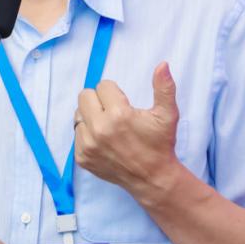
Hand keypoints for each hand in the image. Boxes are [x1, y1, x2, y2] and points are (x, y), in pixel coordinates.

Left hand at [75, 62, 184, 198]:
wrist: (152, 179)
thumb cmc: (160, 144)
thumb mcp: (167, 115)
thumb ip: (164, 87)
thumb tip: (162, 64)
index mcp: (118, 114)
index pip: (103, 85)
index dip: (115, 93)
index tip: (125, 106)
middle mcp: (99, 129)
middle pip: (84, 96)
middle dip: (99, 100)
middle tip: (113, 113)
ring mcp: (88, 145)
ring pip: (78, 114)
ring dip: (91, 117)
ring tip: (108, 127)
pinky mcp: (82, 157)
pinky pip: (76, 134)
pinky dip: (87, 134)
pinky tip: (104, 142)